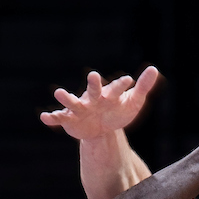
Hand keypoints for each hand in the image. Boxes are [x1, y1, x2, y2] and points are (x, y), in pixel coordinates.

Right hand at [40, 67, 159, 140]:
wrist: (102, 129)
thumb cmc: (118, 112)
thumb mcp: (133, 102)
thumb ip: (143, 87)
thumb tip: (154, 69)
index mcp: (109, 94)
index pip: (116, 89)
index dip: (121, 85)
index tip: (130, 81)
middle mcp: (92, 99)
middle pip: (93, 91)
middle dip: (93, 85)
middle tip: (94, 75)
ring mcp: (80, 109)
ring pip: (72, 103)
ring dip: (66, 98)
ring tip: (59, 93)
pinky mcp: (70, 120)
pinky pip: (59, 119)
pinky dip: (51, 118)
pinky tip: (44, 117)